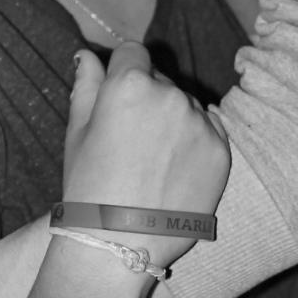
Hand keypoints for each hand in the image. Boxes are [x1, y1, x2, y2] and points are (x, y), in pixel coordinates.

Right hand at [64, 43, 229, 268]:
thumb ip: (85, 85)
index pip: (132, 52)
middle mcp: (170, 94)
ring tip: (154, 161)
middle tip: (132, 139)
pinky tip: (175, 168)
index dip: (123, 72)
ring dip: (173, 119)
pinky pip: (208, 129)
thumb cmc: (89, 187)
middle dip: (148, 97)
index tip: (117, 99)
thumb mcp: (77, 132)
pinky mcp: (221, 149)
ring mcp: (199, 122)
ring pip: (185, 104)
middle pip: (160, 79)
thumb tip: (86, 55)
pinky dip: (195, 140)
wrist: (119, 245)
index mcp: (130, 83)